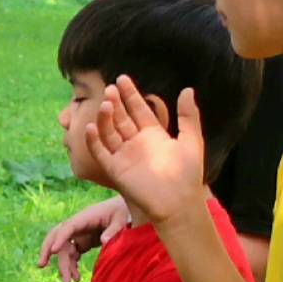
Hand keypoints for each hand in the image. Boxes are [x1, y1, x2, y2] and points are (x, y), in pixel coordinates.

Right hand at [38, 198, 129, 281]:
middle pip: (56, 237)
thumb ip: (114, 230)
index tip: (53, 252)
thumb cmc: (123, 212)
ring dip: (63, 266)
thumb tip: (103, 241)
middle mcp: (77, 226)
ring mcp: (79, 235)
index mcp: (85, 217)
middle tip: (41, 266)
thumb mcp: (121, 219)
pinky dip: (72, 266)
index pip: (67, 227)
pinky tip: (76, 278)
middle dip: (46, 251)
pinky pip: (72, 255)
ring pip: (64, 250)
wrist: (126, 209)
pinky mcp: (83, 242)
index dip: (59, 238)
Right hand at [86, 78, 208, 226]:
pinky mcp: (114, 169)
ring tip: (106, 104)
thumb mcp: (191, 140)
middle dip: (116, 102)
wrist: (178, 202)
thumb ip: (188, 115)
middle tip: (110, 88)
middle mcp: (136, 142)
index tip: (123, 79)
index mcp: (153, 134)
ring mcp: (123, 155)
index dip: (131, 94)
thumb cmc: (188, 173)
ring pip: (109, 131)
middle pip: (121, 118)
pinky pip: (101, 152)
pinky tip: (91, 126)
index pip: (138, 109)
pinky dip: (94, 140)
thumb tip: (187, 89)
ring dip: (106, 118)